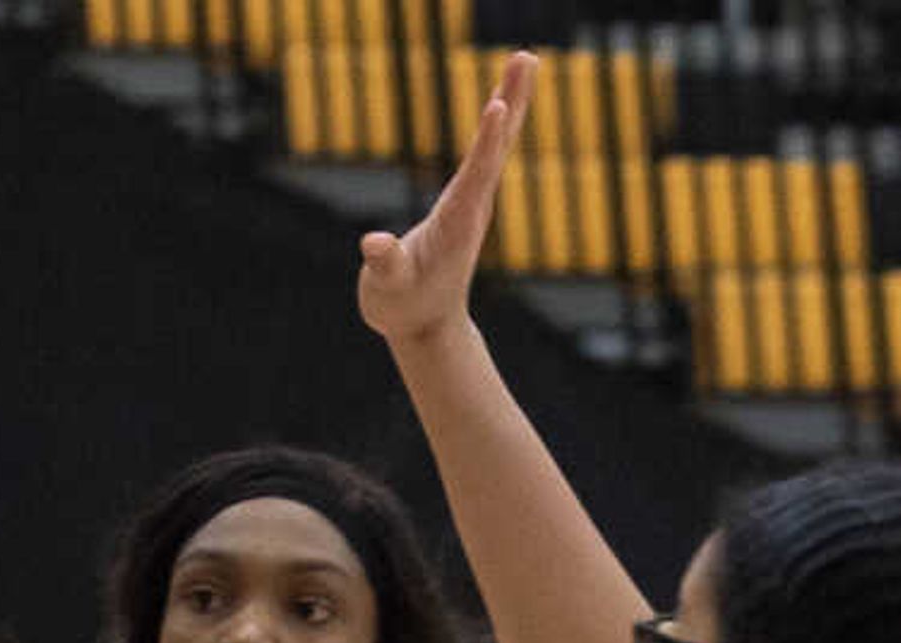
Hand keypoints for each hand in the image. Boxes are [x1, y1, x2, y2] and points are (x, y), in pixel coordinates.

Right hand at [357, 50, 530, 348]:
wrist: (426, 326)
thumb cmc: (401, 307)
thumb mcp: (387, 290)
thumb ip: (384, 265)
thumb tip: (374, 243)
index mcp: (455, 223)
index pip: (475, 175)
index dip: (486, 142)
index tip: (498, 106)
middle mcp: (473, 206)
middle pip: (498, 146)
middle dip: (512, 101)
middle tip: (526, 58)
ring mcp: (474, 201)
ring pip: (498, 143)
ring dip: (512, 99)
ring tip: (524, 60)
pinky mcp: (468, 200)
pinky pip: (487, 151)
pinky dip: (498, 121)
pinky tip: (504, 99)